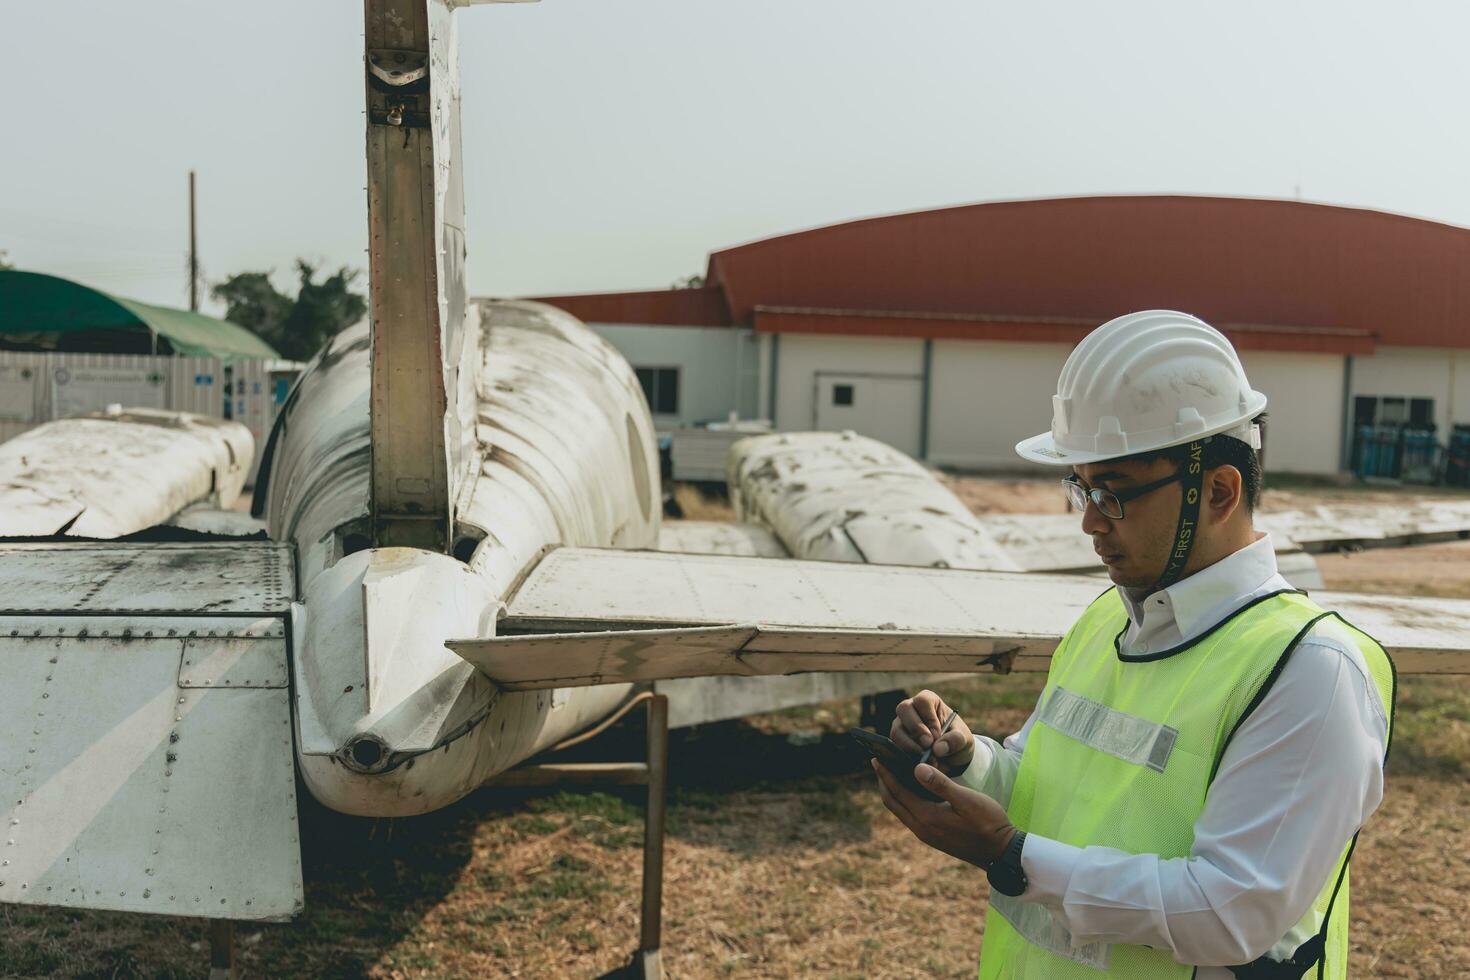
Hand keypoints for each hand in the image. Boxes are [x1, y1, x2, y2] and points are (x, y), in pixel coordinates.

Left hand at [871, 758, 1015, 867]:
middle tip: (878, 763)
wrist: (1001, 853)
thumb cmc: (988, 823)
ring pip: (900, 810)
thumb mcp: (966, 800)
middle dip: (884, 782)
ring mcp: (927, 835)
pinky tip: (911, 791)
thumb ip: (940, 784)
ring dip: (893, 792)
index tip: (876, 758)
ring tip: (891, 774)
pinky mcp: (934, 837)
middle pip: (893, 802)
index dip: (885, 774)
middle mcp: (921, 828)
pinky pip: (910, 816)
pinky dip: (904, 801)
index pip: (897, 792)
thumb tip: (916, 768)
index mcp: (926, 817)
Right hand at [891, 689, 973, 773]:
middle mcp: (911, 709)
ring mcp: (901, 725)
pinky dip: (907, 757)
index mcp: (928, 701)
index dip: (929, 717)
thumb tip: (938, 748)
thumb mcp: (964, 739)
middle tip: (928, 746)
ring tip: (928, 759)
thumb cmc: (957, 741)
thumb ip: (955, 740)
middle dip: (916, 729)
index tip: (937, 735)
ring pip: (896, 731)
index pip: (923, 701)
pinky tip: (921, 765)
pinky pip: (895, 748)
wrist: (951, 757)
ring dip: (910, 746)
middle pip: (903, 709)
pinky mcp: (897, 743)